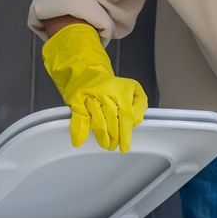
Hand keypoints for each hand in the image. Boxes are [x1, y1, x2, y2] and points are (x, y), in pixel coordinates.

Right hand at [41, 23, 148, 150]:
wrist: (86, 71)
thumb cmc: (112, 86)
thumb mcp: (133, 89)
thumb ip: (139, 105)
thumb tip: (133, 123)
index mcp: (122, 90)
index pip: (126, 115)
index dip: (126, 133)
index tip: (125, 146)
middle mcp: (106, 92)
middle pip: (113, 121)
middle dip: (115, 138)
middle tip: (114, 146)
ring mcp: (90, 95)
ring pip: (98, 121)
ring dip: (102, 137)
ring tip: (105, 144)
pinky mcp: (77, 99)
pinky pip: (79, 117)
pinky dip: (79, 131)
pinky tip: (80, 141)